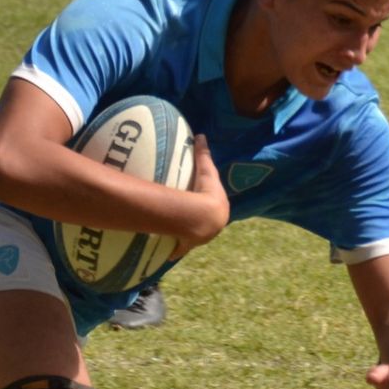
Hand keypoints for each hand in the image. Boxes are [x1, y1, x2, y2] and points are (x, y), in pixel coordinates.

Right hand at [170, 134, 228, 259]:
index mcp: (219, 208)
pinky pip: (179, 248)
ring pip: (193, 237)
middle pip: (204, 222)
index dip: (208, 203)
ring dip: (188, 236)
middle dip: (199, 221)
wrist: (202, 217)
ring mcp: (200, 237)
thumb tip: (201, 134)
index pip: (215, 204)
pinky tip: (169, 254)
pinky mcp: (187, 245)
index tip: (202, 202)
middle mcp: (212, 225)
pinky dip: (175, 251)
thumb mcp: (205, 170)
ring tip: (178, 232)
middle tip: (188, 217)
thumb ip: (203, 153)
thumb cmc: (206, 192)